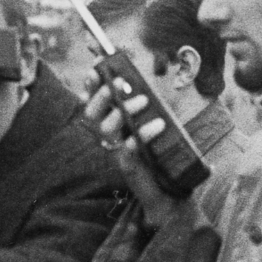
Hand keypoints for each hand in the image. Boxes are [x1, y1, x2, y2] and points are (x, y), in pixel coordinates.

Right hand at [83, 74, 182, 232]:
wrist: (171, 194)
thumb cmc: (163, 157)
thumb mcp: (155, 125)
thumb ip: (148, 107)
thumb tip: (147, 83)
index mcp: (111, 127)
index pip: (92, 104)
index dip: (90, 86)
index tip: (96, 68)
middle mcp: (109, 140)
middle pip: (91, 115)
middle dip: (102, 95)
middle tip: (121, 82)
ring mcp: (117, 153)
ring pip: (106, 129)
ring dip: (124, 110)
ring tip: (144, 100)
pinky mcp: (128, 167)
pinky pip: (128, 147)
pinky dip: (142, 134)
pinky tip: (157, 125)